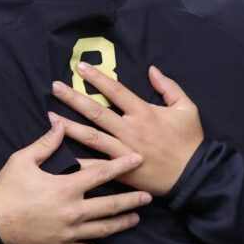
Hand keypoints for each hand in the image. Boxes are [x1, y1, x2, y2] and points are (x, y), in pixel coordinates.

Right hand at [0, 120, 151, 243]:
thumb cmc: (6, 191)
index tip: (138, 160)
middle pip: (111, 205)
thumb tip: (59, 123)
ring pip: (104, 229)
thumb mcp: (22, 161)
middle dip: (132, 199)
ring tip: (136, 218)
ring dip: (123, 223)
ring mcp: (70, 232)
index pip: (102, 174)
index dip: (122, 165)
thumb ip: (45, 144)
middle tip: (148, 195)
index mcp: (66, 187)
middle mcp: (74, 211)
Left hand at [51, 63, 203, 196]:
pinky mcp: (121, 170)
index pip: (115, 90)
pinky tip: (60, 154)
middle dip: (73, 98)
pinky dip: (77, 160)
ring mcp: (123, 151)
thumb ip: (168, 87)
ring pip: (90, 136)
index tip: (80, 68)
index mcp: (144, 112)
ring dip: (68, 125)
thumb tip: (151, 69)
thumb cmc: (190, 140)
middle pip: (96, 111)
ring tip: (50, 115)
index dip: (97, 78)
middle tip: (54, 87)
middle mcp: (129, 129)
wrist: (193, 175)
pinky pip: (95, 164)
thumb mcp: (186, 108)